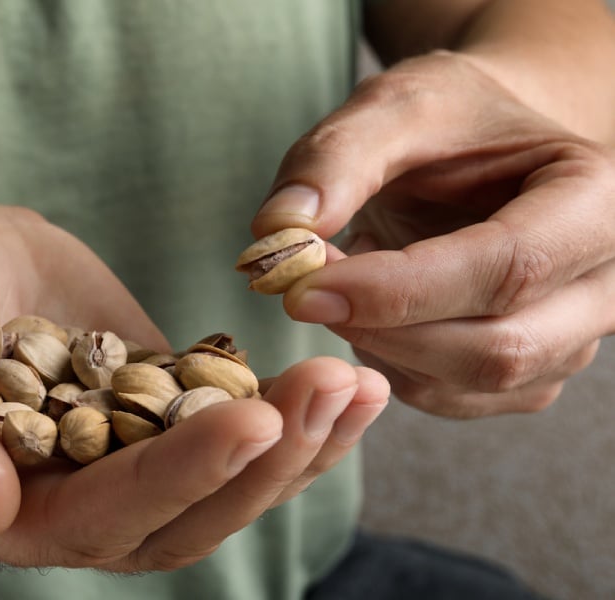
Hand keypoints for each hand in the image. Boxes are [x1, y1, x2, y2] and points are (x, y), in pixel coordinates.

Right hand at [0, 175, 388, 569]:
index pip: (86, 516)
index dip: (173, 478)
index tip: (253, 420)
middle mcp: (46, 498)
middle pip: (171, 518)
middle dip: (259, 463)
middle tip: (335, 389)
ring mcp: (100, 455)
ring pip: (210, 484)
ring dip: (290, 445)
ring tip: (355, 386)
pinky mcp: (138, 405)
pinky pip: (216, 426)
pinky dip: (279, 411)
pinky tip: (335, 379)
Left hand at [252, 51, 614, 417]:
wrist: (485, 149)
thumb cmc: (450, 121)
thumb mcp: (394, 106)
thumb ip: (334, 160)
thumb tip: (277, 233)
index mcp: (595, 199)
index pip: (508, 268)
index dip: (397, 290)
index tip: (304, 289)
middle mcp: (602, 282)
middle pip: (498, 348)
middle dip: (383, 329)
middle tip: (305, 289)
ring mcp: (571, 338)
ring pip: (468, 384)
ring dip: (379, 346)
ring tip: (343, 282)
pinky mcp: (529, 372)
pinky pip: (449, 397)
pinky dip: (388, 363)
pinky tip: (368, 311)